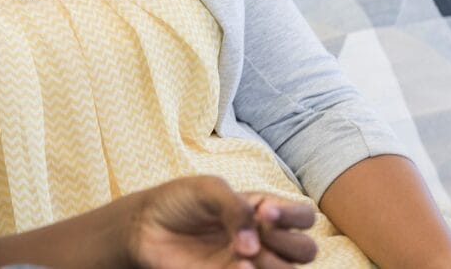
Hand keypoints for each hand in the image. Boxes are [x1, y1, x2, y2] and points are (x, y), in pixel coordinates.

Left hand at [127, 176, 317, 268]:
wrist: (145, 227)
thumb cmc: (179, 201)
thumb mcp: (208, 189)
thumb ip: (235, 207)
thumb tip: (254, 245)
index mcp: (264, 210)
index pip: (303, 217)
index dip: (294, 217)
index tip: (265, 211)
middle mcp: (264, 238)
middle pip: (305, 250)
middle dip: (289, 243)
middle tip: (260, 233)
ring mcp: (251, 262)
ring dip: (273, 264)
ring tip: (243, 253)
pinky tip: (237, 266)